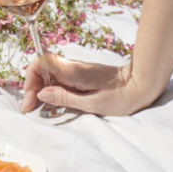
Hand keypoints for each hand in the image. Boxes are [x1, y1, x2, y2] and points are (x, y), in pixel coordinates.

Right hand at [21, 54, 157, 116]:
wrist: (142, 85)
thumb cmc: (122, 97)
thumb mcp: (93, 103)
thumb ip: (65, 98)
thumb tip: (42, 94)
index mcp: (73, 71)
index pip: (40, 63)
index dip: (30, 78)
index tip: (31, 98)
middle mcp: (72, 67)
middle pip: (41, 69)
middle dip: (32, 87)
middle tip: (31, 108)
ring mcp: (76, 70)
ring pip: (48, 74)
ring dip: (39, 89)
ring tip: (38, 107)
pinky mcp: (80, 75)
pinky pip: (58, 79)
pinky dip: (50, 89)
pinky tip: (52, 102)